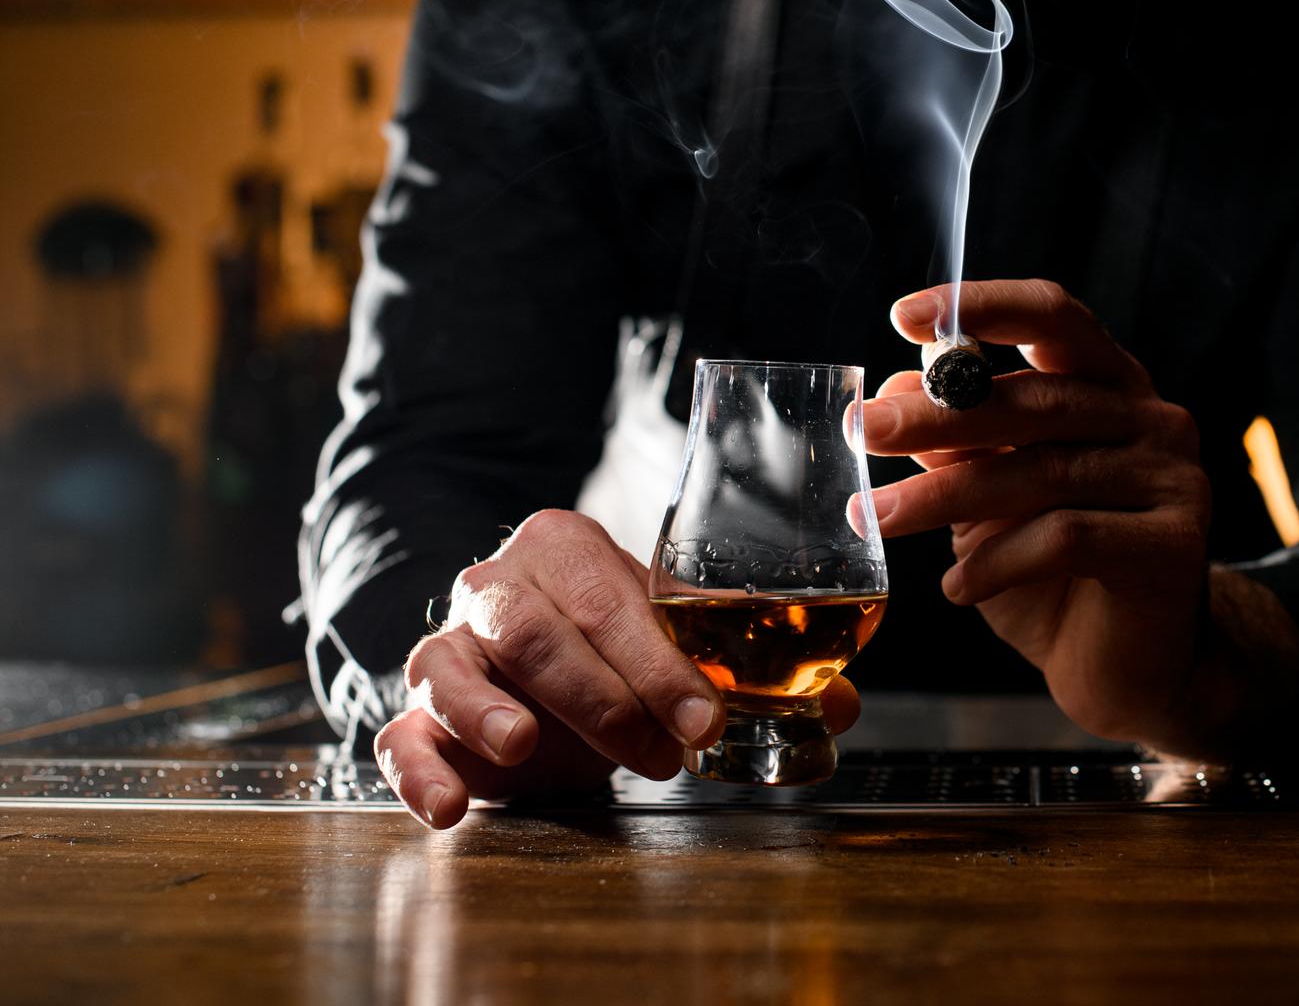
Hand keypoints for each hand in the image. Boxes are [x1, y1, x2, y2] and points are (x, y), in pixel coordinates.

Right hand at [374, 509, 862, 828]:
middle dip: (605, 697)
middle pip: (539, 631)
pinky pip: (398, 734)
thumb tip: (844, 704)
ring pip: (452, 665)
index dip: (661, 663)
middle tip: (659, 753)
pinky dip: (420, 770)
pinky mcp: (414, 710)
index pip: (610, 599)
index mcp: (566, 549)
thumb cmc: (611, 646)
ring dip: (491, 711)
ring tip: (528, 747)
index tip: (705, 720)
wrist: (528, 662)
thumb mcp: (674, 645)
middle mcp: (498, 585)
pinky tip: (451, 806)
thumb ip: (754, 672)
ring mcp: (447, 644)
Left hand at [860, 279, 1216, 746]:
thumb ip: (955, 444)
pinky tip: (956, 588)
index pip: (1055, 317)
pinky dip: (997, 562)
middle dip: (939, 415)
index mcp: (1112, 385)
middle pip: (1037, 398)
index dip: (983, 307)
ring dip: (944, 496)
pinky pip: (1067, 537)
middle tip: (864, 431)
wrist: (1131, 668)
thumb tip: (894, 390)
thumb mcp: (992, 498)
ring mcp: (1175, 477)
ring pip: (1043, 472)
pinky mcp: (1175, 543)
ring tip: (879, 518)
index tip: (904, 316)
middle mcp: (1154, 418)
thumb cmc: (1057, 574)